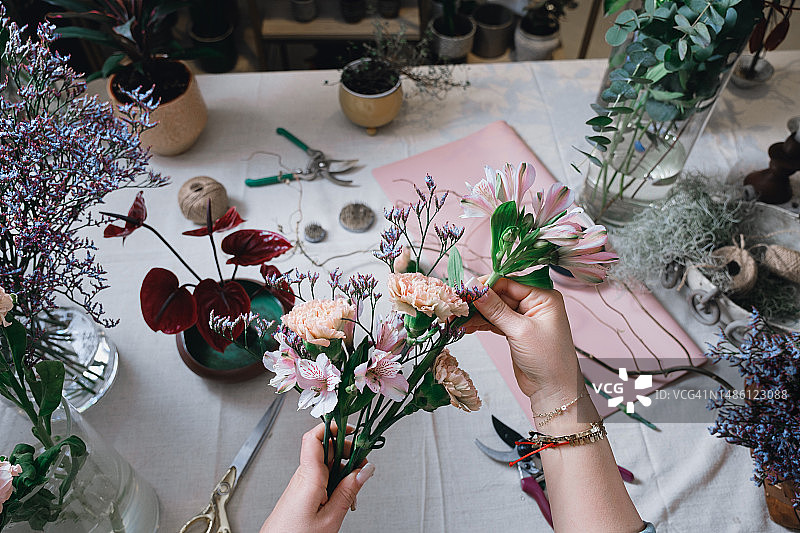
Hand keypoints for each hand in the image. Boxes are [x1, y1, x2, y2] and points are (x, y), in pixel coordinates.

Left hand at [260, 423, 373, 532]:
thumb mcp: (330, 518)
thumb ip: (348, 492)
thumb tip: (365, 470)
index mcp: (308, 477)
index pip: (315, 437)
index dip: (333, 427)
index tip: (351, 430)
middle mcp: (302, 476)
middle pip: (326, 448)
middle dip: (347, 452)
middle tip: (362, 465)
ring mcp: (300, 483)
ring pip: (325, 464)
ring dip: (343, 469)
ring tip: (354, 486)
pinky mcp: (301, 491)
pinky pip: (321, 477)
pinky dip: (335, 481)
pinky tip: (343, 495)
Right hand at [464, 276, 582, 410]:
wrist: (553, 390)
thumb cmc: (547, 359)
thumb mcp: (520, 330)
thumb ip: (495, 309)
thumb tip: (475, 287)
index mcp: (543, 297)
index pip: (509, 284)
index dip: (486, 286)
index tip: (465, 290)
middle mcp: (534, 304)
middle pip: (499, 295)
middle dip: (478, 301)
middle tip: (457, 306)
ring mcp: (524, 318)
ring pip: (494, 309)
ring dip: (476, 314)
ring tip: (458, 319)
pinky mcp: (515, 331)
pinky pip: (494, 321)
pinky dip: (481, 324)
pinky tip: (467, 326)